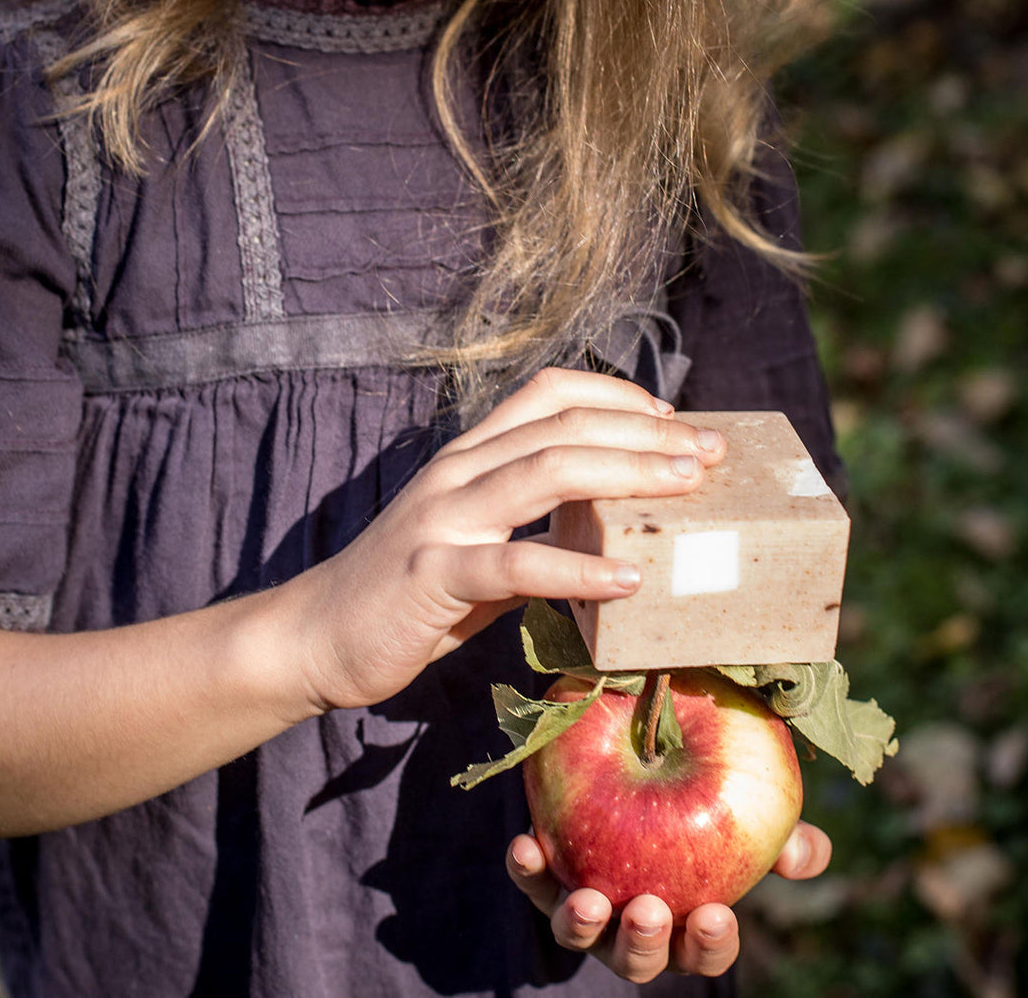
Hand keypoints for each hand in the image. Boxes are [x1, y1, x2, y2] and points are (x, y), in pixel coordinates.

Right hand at [287, 368, 726, 712]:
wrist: (317, 634)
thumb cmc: (408, 592)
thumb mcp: (475, 542)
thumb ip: (531, 527)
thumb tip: (613, 537)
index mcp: (469, 454)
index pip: (548, 392)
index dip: (615, 393)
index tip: (672, 418)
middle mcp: (458, 470)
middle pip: (563, 426)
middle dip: (645, 432)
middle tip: (709, 452)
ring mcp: (443, 517)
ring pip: (545, 470)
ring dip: (626, 473)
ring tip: (687, 487)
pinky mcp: (433, 574)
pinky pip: (515, 563)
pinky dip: (577, 567)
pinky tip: (627, 579)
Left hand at [506, 821, 832, 982]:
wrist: (639, 766)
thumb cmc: (706, 806)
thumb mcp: (747, 818)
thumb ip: (781, 836)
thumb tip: (806, 854)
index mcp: (689, 920)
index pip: (704, 949)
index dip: (710, 941)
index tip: (714, 916)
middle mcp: (635, 924)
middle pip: (639, 956)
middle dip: (644, 941)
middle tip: (650, 912)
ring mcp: (590, 905)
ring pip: (580, 931)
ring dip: (583, 920)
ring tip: (593, 900)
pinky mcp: (547, 876)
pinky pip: (533, 881)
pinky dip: (527, 869)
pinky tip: (525, 845)